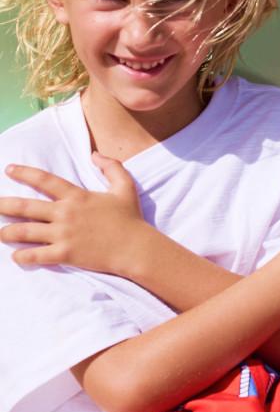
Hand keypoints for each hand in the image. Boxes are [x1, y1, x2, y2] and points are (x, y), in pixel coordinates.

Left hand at [0, 157, 147, 273]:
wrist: (135, 247)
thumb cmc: (131, 218)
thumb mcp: (125, 186)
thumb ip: (111, 167)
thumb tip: (95, 155)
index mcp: (77, 196)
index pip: (44, 180)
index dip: (24, 173)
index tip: (8, 170)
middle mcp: (65, 213)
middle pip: (26, 207)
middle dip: (4, 205)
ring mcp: (63, 234)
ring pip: (26, 231)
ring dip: (8, 232)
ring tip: (0, 232)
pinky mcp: (65, 254)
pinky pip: (36, 255)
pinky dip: (22, 256)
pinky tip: (15, 256)